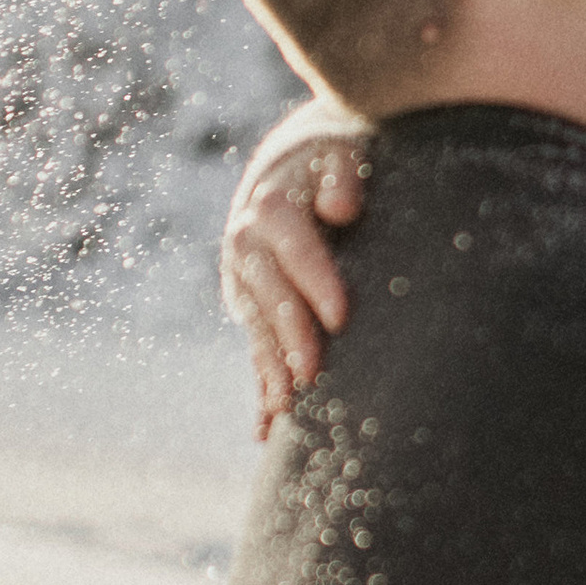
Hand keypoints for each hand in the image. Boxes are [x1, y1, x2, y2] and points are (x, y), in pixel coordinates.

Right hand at [222, 118, 366, 434]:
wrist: (296, 164)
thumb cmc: (335, 160)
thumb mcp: (339, 153)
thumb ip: (342, 175)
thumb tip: (342, 207)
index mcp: (273, 207)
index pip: (293, 246)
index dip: (315, 280)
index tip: (340, 316)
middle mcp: (248, 245)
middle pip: (269, 295)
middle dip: (290, 336)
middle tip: (314, 376)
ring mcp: (244, 279)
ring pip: (256, 328)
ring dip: (269, 369)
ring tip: (287, 411)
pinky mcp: (249, 305)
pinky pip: (254, 349)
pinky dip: (261, 387)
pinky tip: (266, 431)